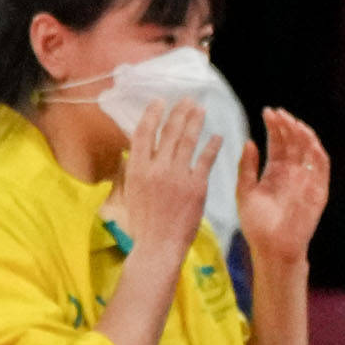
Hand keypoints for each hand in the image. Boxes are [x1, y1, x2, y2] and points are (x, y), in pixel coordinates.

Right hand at [113, 96, 215, 255]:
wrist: (159, 245)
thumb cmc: (141, 224)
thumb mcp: (127, 195)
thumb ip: (131, 172)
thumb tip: (132, 155)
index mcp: (136, 170)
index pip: (143, 134)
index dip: (152, 115)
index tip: (159, 102)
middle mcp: (156, 169)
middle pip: (168, 133)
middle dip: (178, 113)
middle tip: (187, 100)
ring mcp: (178, 176)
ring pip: (187, 141)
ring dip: (195, 122)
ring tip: (200, 110)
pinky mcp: (196, 185)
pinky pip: (206, 160)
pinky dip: (212, 146)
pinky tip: (217, 135)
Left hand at [233, 105, 330, 267]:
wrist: (271, 247)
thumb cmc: (256, 224)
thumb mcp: (245, 191)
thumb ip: (247, 167)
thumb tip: (248, 141)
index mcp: (275, 172)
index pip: (278, 144)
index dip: (274, 128)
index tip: (267, 112)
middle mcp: (292, 173)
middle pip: (293, 143)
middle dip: (286, 126)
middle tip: (277, 112)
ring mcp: (306, 179)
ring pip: (309, 150)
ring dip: (302, 134)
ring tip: (291, 121)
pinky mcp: (318, 189)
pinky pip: (321, 166)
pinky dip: (316, 152)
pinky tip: (307, 139)